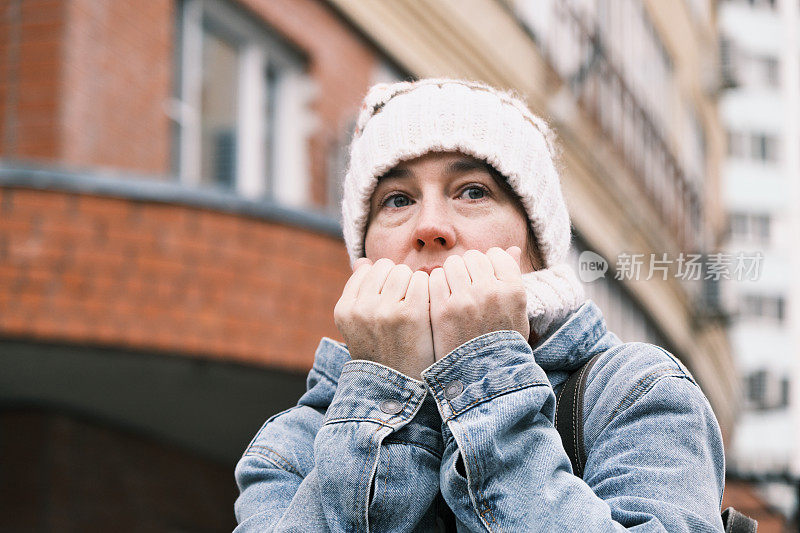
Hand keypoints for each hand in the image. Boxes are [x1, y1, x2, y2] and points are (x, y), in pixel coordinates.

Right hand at [333, 257, 434, 378]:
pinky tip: (429, 308)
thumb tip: (363, 262)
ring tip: (416, 307)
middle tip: (405, 305)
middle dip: (398, 281)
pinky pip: (421, 281)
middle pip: (387, 267)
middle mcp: (361, 308)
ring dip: (414, 284)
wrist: (401, 390)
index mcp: (345, 309)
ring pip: (404, 271)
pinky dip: (428, 291)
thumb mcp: (361, 325)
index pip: (368, 270)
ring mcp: (385, 310)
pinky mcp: (411, 313)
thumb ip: (359, 292)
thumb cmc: (383, 353)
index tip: (390, 301)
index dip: (383, 282)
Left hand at [429, 247, 528, 360]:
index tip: (484, 278)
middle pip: (473, 257)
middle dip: (468, 269)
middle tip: (466, 286)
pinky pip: (435, 279)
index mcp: (513, 290)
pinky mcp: (443, 309)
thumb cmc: (501, 341)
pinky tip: (441, 299)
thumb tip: (512, 248)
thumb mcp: (516, 310)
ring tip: (453, 292)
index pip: (496, 255)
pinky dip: (436, 285)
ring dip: (451, 274)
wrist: (483, 375)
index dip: (488, 264)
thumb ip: (512, 277)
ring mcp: (466, 300)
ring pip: (453, 264)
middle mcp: (491, 291)